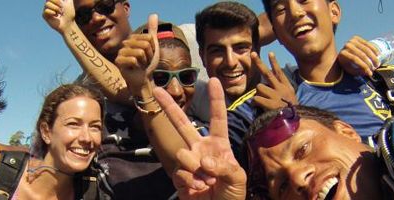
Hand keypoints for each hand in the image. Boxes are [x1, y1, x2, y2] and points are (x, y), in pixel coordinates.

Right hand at [42, 0, 75, 31]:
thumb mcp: (69, 2)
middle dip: (58, 2)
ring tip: (60, 13)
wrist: (68, 23)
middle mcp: (49, 3)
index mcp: (54, 0)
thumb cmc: (69, 14)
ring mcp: (46, 9)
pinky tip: (56, 16)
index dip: (55, 0)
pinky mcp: (44, 15)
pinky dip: (53, 12)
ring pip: (47, 4)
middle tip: (62, 8)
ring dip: (56, 8)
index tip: (60, 4)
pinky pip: (46, 10)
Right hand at [115, 14, 159, 95]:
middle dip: (149, 56)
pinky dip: (138, 66)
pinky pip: (134, 60)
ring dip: (144, 62)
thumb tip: (153, 14)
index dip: (153, 48)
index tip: (149, 55)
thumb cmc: (147, 63)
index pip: (149, 38)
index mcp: (133, 38)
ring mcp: (121, 52)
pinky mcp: (118, 62)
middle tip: (145, 62)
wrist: (143, 78)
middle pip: (145, 44)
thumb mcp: (153, 46)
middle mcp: (125, 44)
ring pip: (140, 52)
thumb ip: (152, 30)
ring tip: (140, 65)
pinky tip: (135, 69)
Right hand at [153, 78, 245, 199]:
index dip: (215, 99)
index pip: (217, 118)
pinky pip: (180, 172)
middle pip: (182, 123)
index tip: (212, 80)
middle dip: (169, 106)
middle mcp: (200, 149)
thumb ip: (224, 167)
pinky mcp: (179, 177)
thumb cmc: (233, 195)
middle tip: (156, 89)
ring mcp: (188, 162)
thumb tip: (204, 160)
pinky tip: (199, 189)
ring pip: (183, 154)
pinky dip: (191, 182)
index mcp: (219, 144)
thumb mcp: (238, 179)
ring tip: (208, 182)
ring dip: (197, 170)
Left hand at [253, 52, 297, 109]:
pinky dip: (255, 103)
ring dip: (258, 94)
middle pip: (267, 73)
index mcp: (286, 87)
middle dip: (259, 62)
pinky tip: (259, 108)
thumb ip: (281, 91)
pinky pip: (256, 98)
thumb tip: (266, 88)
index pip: (279, 72)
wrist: (293, 123)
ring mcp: (275, 95)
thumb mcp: (290, 99)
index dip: (274, 62)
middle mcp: (281, 88)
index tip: (270, 53)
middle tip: (252, 53)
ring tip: (263, 102)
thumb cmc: (290, 113)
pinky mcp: (270, 103)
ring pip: (259, 87)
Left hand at [337, 35, 380, 76]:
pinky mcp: (356, 38)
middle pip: (362, 54)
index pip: (356, 60)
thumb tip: (369, 73)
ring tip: (378, 64)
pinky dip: (374, 49)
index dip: (364, 66)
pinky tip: (378, 55)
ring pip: (366, 49)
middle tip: (375, 68)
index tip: (370, 73)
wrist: (344, 53)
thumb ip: (359, 71)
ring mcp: (351, 41)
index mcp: (343, 54)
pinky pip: (368, 43)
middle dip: (370, 62)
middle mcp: (347, 46)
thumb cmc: (348, 64)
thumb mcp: (351, 70)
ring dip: (374, 57)